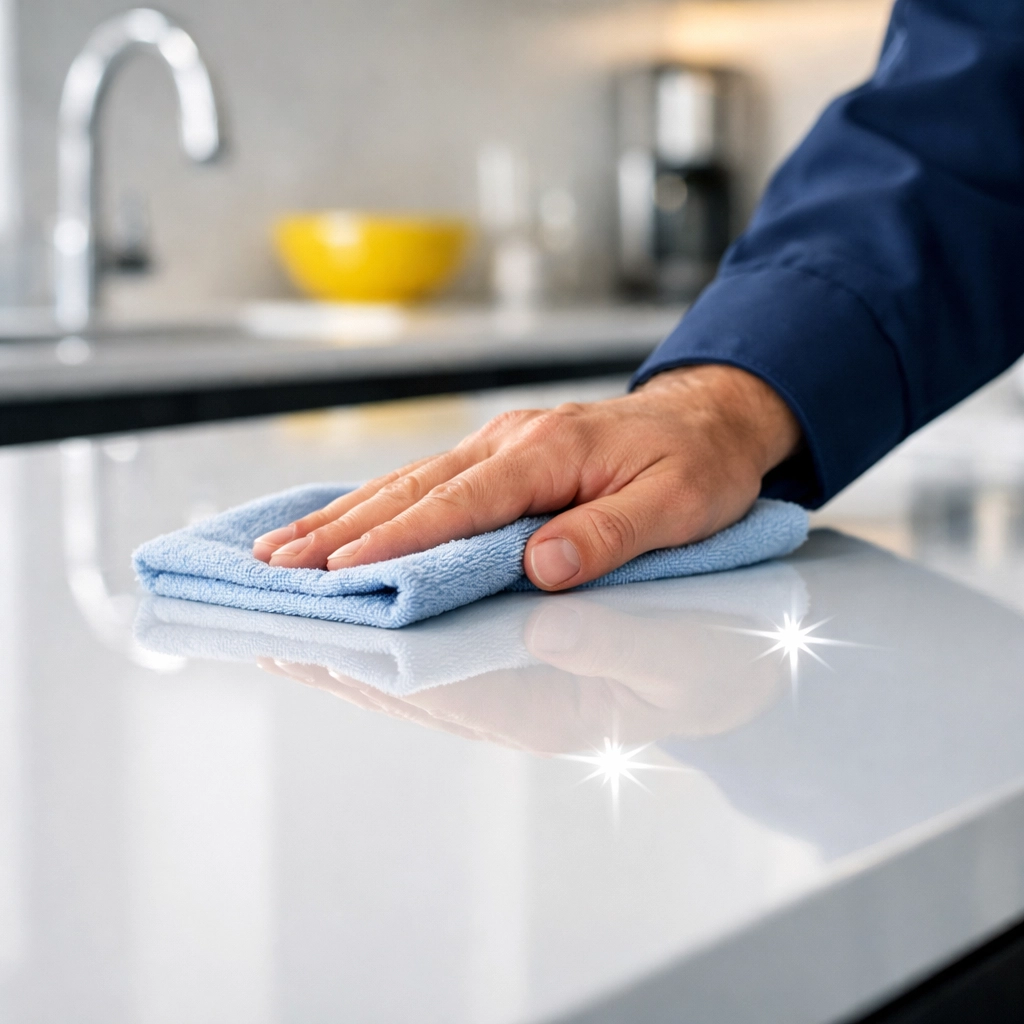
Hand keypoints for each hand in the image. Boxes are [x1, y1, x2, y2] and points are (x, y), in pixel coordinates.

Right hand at [252, 365, 800, 590]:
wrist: (709, 416)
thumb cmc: (697, 466)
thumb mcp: (677, 506)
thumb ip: (608, 535)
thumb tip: (540, 568)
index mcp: (550, 453)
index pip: (460, 504)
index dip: (400, 540)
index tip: (344, 572)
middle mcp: (512, 442)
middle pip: (413, 489)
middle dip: (343, 529)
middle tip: (279, 561)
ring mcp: (501, 442)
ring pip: (409, 480)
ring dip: (344, 515)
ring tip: (285, 544)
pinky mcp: (501, 453)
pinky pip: (427, 478)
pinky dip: (377, 503)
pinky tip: (342, 519)